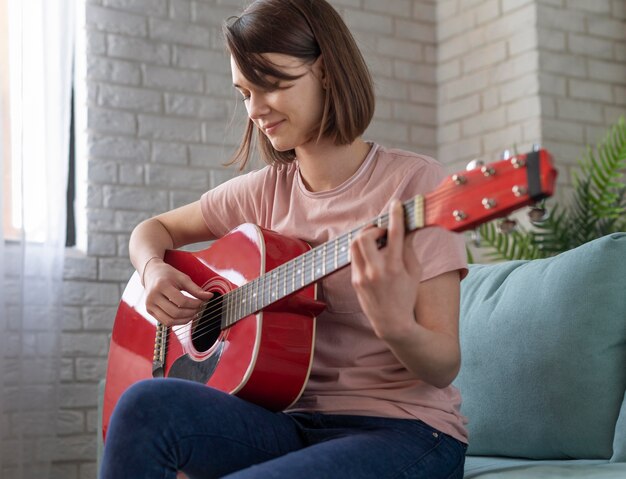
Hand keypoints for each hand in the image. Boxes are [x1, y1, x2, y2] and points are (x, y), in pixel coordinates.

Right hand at [142, 258, 212, 326]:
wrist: (151, 274)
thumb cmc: (169, 275)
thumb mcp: (183, 278)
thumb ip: (196, 289)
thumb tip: (210, 296)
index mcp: (161, 285)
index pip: (181, 301)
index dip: (194, 304)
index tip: (202, 302)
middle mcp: (152, 297)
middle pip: (175, 312)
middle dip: (190, 313)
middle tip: (199, 309)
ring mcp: (149, 305)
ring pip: (169, 321)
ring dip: (184, 320)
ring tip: (193, 314)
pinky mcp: (149, 311)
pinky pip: (165, 322)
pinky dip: (177, 322)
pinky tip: (184, 316)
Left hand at [350, 199, 421, 339]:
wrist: (391, 323)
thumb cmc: (406, 296)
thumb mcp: (415, 272)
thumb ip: (410, 248)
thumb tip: (407, 228)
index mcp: (395, 267)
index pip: (394, 234)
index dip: (395, 215)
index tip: (396, 204)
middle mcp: (376, 270)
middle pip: (365, 236)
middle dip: (373, 228)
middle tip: (382, 232)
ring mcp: (362, 276)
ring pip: (355, 244)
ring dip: (365, 237)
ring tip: (376, 241)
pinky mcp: (354, 280)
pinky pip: (354, 256)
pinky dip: (362, 250)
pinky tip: (372, 254)